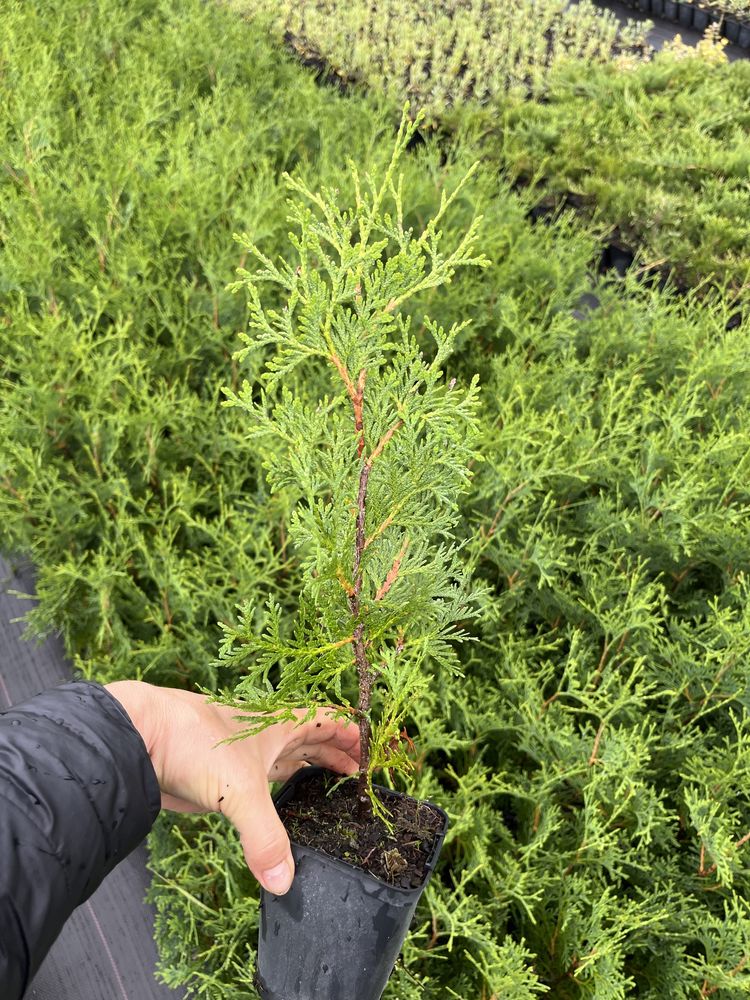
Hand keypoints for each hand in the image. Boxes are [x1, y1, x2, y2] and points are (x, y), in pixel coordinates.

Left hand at [104, 681, 358, 894]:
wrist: (140, 738)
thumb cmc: (194, 742)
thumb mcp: (238, 791)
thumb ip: (265, 838)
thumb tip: (284, 882)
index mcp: (279, 723)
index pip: (325, 720)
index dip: (349, 731)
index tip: (370, 748)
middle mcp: (265, 735)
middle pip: (309, 738)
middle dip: (333, 752)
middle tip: (356, 772)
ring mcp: (242, 755)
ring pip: (284, 757)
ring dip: (307, 766)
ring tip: (329, 782)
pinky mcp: (222, 777)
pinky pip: (260, 781)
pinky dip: (277, 788)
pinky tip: (283, 802)